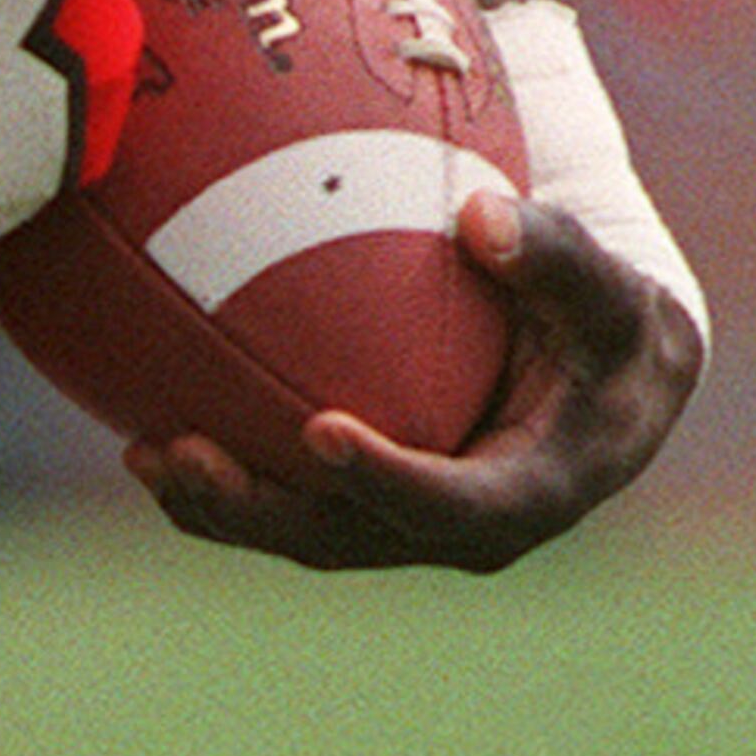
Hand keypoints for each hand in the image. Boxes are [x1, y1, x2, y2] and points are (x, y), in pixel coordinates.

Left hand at [134, 186, 706, 573]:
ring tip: (145, 453)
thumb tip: (479, 215)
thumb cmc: (610, 323)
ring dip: (221, 505)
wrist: (606, 379)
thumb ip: (556, 254)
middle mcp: (459, 532)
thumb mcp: (608, 289)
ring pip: (302, 533)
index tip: (322, 432)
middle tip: (187, 454)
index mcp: (530, 496)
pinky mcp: (366, 513)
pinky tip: (148, 436)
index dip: (387, 481)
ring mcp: (404, 529)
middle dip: (262, 509)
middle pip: (349, 539)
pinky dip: (221, 484)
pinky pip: (286, 506)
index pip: (454, 508)